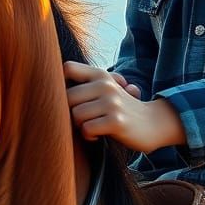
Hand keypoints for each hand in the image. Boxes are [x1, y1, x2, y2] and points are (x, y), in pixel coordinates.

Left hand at [63, 61, 185, 153]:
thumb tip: (51, 86)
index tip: (68, 99)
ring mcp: (112, 102)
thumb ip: (85, 84)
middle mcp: (105, 85)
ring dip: (80, 126)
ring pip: (76, 115)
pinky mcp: (116, 121)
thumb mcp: (106, 89)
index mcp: (100, 74)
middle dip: (70, 113)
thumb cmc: (121, 108)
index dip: (60, 84)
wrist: (154, 122)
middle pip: (66, 97)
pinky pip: (87, 129)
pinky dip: (89, 136)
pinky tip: (97, 135)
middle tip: (82, 120)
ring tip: (91, 127)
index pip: (68, 68)